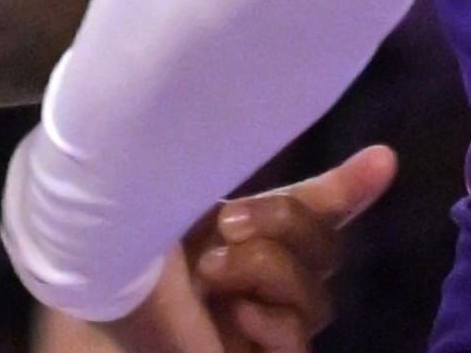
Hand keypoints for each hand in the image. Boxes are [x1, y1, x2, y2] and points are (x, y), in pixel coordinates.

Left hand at [41, 144, 396, 352]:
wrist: (90, 270)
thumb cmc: (127, 222)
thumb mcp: (199, 183)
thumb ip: (257, 169)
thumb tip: (338, 139)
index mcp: (239, 223)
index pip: (312, 210)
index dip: (347, 190)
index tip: (380, 159)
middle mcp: (253, 268)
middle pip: (323, 246)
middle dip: (282, 225)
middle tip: (224, 223)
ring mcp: (256, 318)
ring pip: (314, 294)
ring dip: (264, 271)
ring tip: (210, 274)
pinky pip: (297, 341)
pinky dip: (269, 323)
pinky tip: (232, 315)